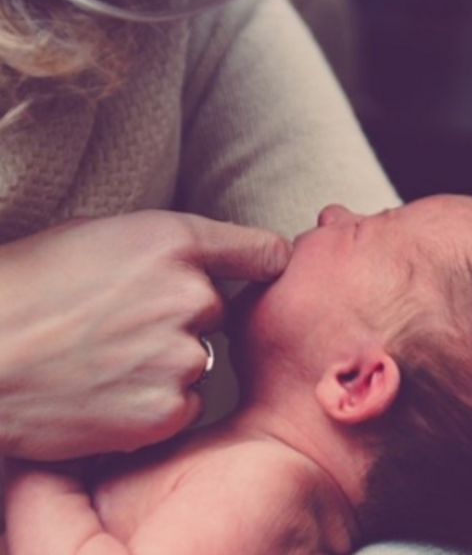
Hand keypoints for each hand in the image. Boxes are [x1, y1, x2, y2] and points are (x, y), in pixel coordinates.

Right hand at [0, 211, 290, 460]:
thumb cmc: (32, 284)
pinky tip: (108, 392)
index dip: (263, 265)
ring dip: (168, 364)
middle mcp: (191, 295)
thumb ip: (169, 247)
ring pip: (200, 361)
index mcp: (176, 241)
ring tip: (107, 361)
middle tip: (126, 325)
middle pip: (219, 311)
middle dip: (185, 318)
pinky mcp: (164, 410)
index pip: (266, 252)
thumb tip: (206, 262)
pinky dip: (155, 403)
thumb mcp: (103, 234)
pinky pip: (184, 404)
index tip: (259, 274)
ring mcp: (180, 355)